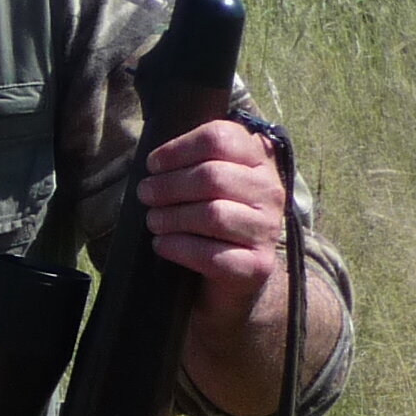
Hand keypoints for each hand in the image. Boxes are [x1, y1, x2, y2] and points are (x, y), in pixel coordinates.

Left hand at [136, 117, 288, 318]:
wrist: (231, 276)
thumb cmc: (208, 220)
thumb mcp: (205, 183)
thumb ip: (191, 162)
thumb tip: (153, 160)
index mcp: (258, 161)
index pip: (221, 138)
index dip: (178, 149)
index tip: (153, 165)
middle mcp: (270, 191)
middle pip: (212, 176)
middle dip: (168, 186)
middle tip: (146, 195)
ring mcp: (267, 229)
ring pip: (212, 214)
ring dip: (171, 217)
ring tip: (154, 221)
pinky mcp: (256, 265)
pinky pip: (211, 254)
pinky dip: (178, 247)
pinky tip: (163, 245)